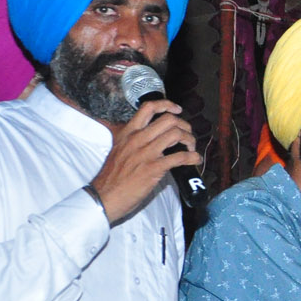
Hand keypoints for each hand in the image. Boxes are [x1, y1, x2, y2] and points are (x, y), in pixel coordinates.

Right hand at [89, 99, 200, 223]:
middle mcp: (137, 138)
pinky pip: (179, 157)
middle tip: (188, 135)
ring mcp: (145, 152)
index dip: (167, 105)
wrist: (104, 195)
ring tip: (191, 148)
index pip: (148, 108)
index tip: (177, 110)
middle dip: (184, 126)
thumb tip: (142, 133)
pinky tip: (195, 160)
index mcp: (127, 132)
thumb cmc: (112, 176)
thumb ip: (129, 139)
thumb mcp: (117, 149)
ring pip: (176, 134)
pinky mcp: (153, 168)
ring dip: (190, 140)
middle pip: (168, 120)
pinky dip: (192, 157)